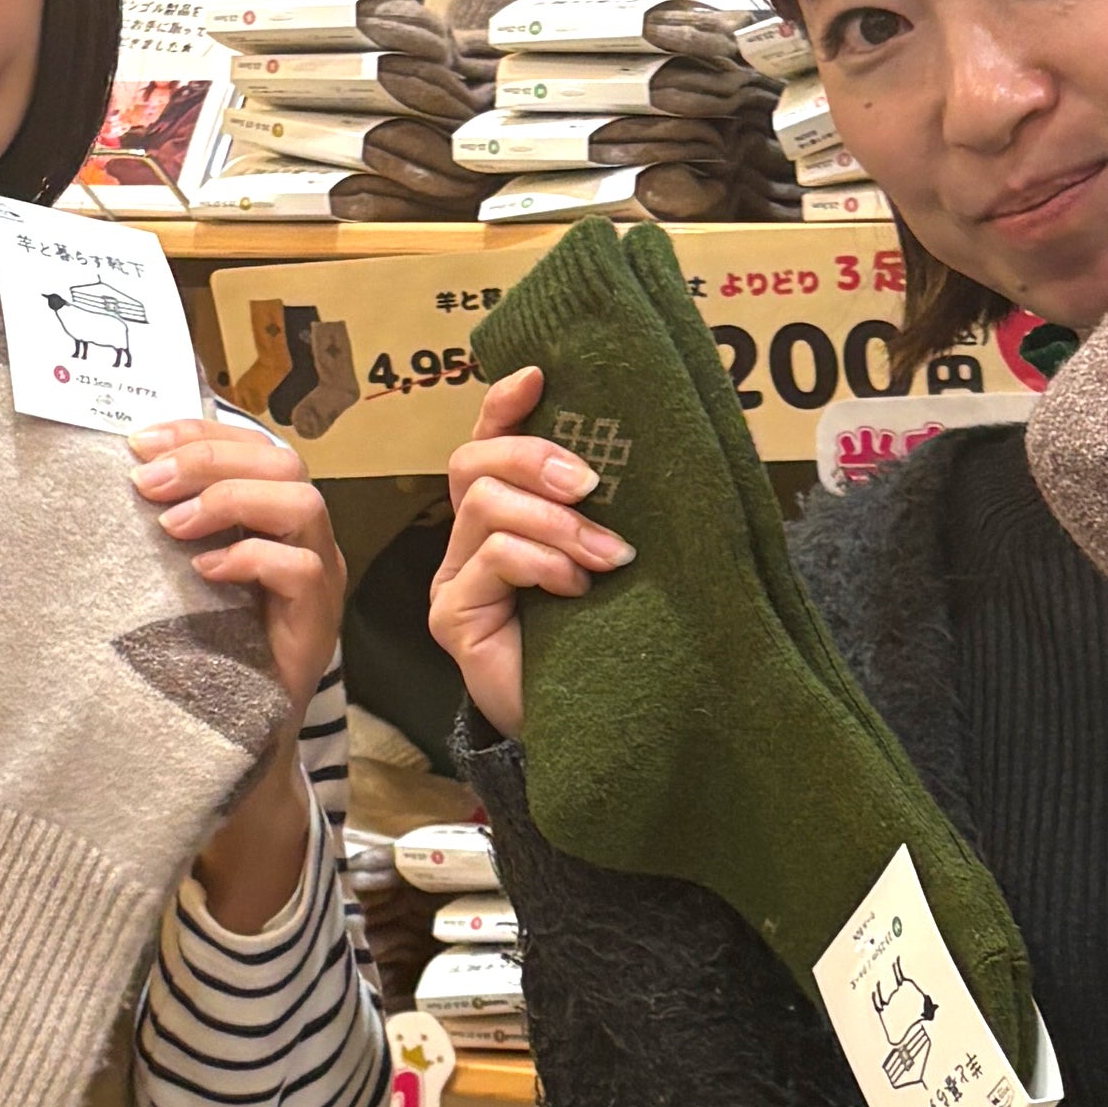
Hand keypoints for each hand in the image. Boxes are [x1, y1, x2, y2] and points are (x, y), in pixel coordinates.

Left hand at [133, 416, 348, 931]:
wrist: (225, 751)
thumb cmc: (192, 661)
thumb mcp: (168, 582)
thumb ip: (161, 529)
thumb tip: (106, 475)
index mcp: (266, 519)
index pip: (252, 443)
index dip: (199, 430)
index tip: (138, 439)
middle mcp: (302, 542)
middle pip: (283, 460)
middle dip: (209, 457)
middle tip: (146, 481)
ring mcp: (317, 583)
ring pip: (304, 503)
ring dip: (229, 500)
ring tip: (169, 526)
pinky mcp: (316, 627)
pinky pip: (302, 569)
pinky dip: (250, 558)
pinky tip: (201, 573)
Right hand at [425, 366, 632, 741]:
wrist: (596, 731)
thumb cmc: (610, 640)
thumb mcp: (612, 559)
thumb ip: (608, 511)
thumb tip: (654, 449)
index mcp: (505, 518)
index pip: (488, 443)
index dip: (505, 405)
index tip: (539, 375)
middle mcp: (469, 542)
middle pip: (474, 463)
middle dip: (535, 457)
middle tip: (593, 484)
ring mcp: (454, 579)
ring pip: (485, 505)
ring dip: (557, 522)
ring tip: (608, 558)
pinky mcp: (453, 617)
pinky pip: (491, 558)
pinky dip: (541, 562)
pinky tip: (576, 590)